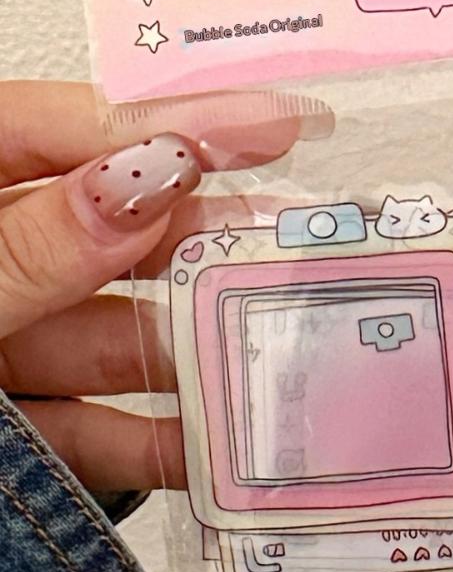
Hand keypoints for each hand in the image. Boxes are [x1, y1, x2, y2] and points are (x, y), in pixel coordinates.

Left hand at [0, 82, 315, 492]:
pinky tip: (226, 447)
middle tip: (304, 239)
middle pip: (110, 231)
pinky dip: (160, 445)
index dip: (173, 124)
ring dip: (200, 350)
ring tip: (291, 348)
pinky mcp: (10, 433)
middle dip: (208, 240)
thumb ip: (30, 248)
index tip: (278, 127)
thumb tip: (146, 180)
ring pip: (112, 340)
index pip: (64, 131)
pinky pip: (93, 432)